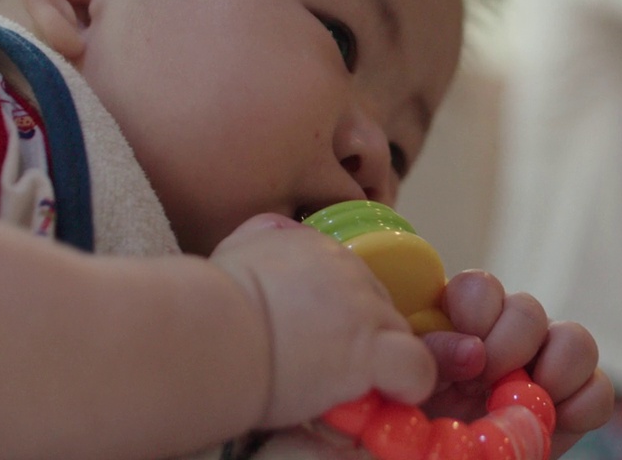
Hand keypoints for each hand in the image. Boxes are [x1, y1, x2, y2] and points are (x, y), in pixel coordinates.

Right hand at [210, 215, 435, 428]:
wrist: (206, 337)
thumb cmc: (208, 307)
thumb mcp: (234, 249)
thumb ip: (263, 235)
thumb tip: (277, 226)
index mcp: (316, 246)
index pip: (351, 278)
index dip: (339, 314)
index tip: (315, 336)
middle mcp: (347, 268)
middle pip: (378, 305)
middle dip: (360, 336)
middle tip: (326, 365)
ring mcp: (363, 308)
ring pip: (399, 335)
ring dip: (381, 361)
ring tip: (347, 385)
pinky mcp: (369, 350)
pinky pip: (416, 368)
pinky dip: (409, 384)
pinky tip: (387, 395)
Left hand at [419, 270, 614, 457]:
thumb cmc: (407, 431)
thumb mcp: (403, 392)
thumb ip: (429, 359)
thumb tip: (471, 352)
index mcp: (458, 325)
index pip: (479, 288)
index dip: (478, 309)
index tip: (467, 350)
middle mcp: (504, 337)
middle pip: (527, 309)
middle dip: (514, 342)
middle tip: (491, 380)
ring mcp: (544, 367)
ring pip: (573, 337)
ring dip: (558, 366)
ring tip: (533, 400)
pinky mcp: (574, 403)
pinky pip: (599, 388)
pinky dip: (585, 404)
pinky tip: (557, 423)